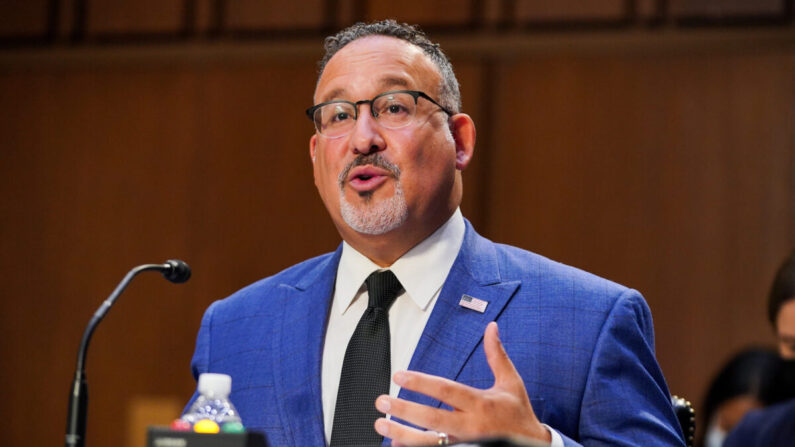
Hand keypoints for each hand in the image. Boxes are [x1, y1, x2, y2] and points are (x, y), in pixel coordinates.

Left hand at [373, 322, 550, 445]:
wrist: (533, 446)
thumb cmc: (518, 413)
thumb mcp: (511, 383)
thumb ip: (497, 355)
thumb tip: (491, 327)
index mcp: (480, 404)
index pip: (446, 391)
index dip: (421, 383)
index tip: (400, 376)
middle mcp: (471, 426)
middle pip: (432, 419)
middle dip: (404, 410)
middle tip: (382, 401)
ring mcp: (466, 443)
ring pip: (429, 442)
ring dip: (402, 433)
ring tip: (381, 424)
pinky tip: (395, 442)